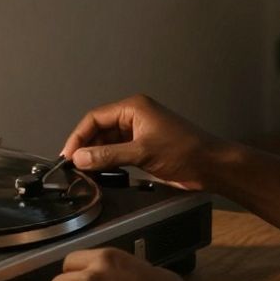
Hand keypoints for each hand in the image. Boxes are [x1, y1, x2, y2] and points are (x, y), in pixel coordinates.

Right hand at [60, 94, 226, 189]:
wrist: (211, 166)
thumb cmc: (186, 151)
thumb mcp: (142, 153)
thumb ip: (108, 155)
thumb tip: (80, 158)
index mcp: (134, 108)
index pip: (95, 118)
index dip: (79, 136)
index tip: (68, 155)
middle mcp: (134, 117)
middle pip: (99, 129)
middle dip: (86, 147)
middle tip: (74, 166)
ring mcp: (139, 133)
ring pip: (108, 142)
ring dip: (96, 156)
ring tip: (85, 171)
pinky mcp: (144, 148)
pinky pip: (118, 152)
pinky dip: (108, 162)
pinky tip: (102, 172)